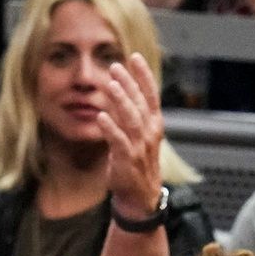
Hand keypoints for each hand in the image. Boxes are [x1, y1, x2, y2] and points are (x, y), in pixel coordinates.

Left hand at [102, 54, 164, 221]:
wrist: (140, 197)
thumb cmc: (136, 165)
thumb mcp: (136, 136)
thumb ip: (128, 115)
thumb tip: (116, 91)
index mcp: (154, 125)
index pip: (151, 95)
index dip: (144, 76)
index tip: (134, 58)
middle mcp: (149, 134)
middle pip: (140, 103)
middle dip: (129, 83)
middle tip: (115, 66)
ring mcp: (139, 147)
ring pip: (131, 119)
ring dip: (121, 100)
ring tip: (110, 84)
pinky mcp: (126, 160)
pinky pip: (118, 141)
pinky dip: (110, 128)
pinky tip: (100, 116)